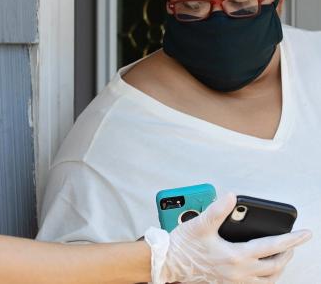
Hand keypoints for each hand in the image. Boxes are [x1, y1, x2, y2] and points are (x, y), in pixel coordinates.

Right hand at [145, 193, 311, 283]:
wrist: (168, 264)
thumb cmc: (182, 246)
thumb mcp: (200, 224)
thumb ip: (217, 210)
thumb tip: (231, 197)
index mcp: (235, 257)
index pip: (272, 247)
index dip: (291, 239)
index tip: (304, 234)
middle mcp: (238, 272)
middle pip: (275, 266)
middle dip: (288, 253)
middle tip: (293, 242)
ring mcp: (233, 281)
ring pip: (268, 279)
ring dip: (279, 267)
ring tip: (281, 255)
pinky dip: (265, 277)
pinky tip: (261, 269)